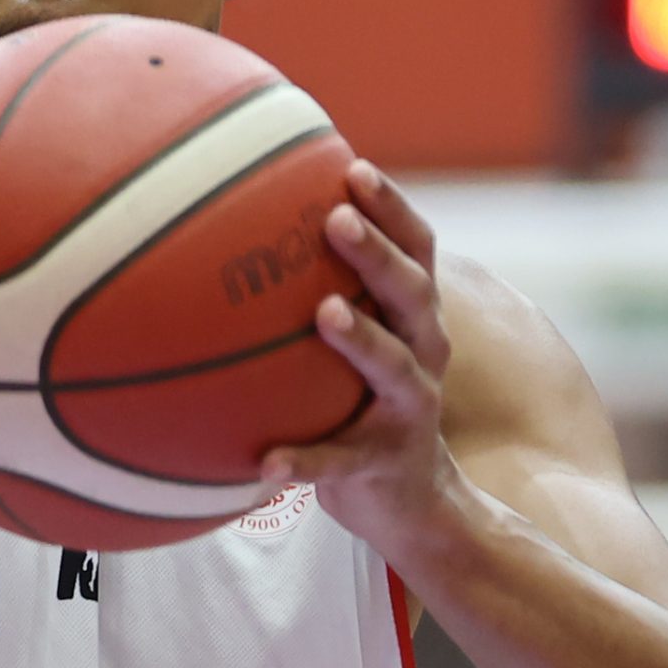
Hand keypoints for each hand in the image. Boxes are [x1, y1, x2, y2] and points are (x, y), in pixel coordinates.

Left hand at [261, 160, 472, 557]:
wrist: (409, 500)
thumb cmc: (361, 396)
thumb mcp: (357, 338)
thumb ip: (323, 287)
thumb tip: (243, 221)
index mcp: (415, 315)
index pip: (416, 248)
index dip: (392, 208)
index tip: (354, 168)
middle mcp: (424, 351)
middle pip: (411, 292)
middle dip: (377, 254)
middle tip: (336, 220)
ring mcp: (409, 408)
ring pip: (392, 366)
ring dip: (361, 338)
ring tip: (325, 313)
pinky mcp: (383, 463)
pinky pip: (339, 462)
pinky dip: (304, 462)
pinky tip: (263, 463)